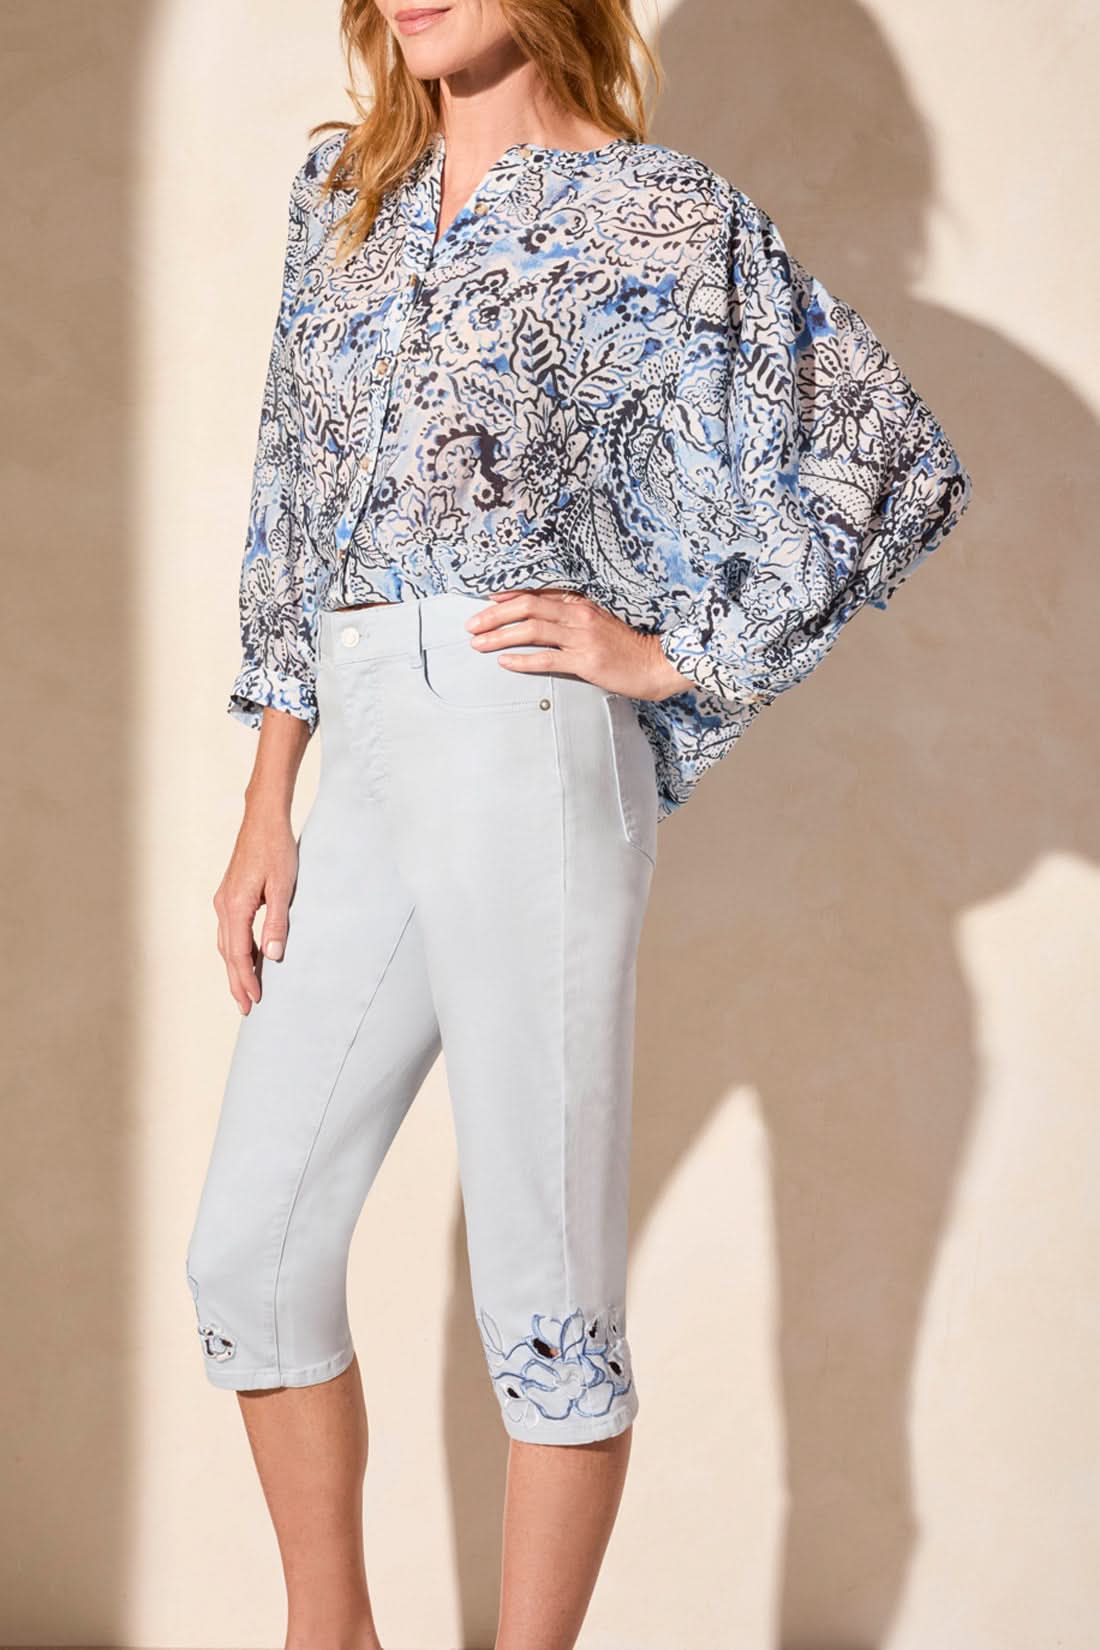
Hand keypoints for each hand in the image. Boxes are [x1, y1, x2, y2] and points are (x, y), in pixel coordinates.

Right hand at [213, 806, 298, 1013]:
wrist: (263, 820)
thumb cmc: (276, 849)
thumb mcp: (284, 887)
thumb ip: (277, 922)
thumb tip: (273, 955)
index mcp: (236, 907)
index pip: (239, 954)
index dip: (246, 980)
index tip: (255, 1001)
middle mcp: (223, 905)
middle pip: (227, 953)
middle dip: (236, 982)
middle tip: (246, 1008)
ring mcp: (223, 899)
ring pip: (225, 943)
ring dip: (234, 968)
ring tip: (244, 989)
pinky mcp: (229, 894)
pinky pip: (228, 930)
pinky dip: (235, 950)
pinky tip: (244, 957)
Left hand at [464, 588, 696, 700]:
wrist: (657, 664)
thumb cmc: (628, 646)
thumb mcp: (601, 622)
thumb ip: (573, 616)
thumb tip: (539, 616)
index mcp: (582, 603)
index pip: (539, 593)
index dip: (509, 595)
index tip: (487, 601)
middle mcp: (580, 615)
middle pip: (528, 607)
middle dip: (494, 615)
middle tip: (471, 625)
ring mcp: (582, 638)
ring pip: (532, 630)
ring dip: (500, 635)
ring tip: (477, 643)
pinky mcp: (586, 662)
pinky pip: (547, 659)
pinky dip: (522, 660)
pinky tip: (503, 661)